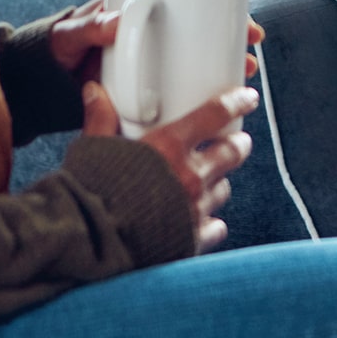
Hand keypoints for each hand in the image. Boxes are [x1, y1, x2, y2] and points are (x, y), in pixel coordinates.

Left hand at [50, 0, 264, 84]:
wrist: (38, 83)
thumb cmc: (56, 50)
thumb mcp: (71, 35)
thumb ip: (90, 26)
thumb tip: (120, 19)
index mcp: (142, 12)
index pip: (196, 6)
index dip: (228, 15)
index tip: (246, 27)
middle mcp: (156, 36)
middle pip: (207, 37)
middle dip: (235, 46)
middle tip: (252, 59)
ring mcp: (154, 63)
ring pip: (201, 64)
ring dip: (225, 73)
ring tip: (242, 83)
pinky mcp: (148, 90)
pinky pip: (183, 90)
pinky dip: (202, 99)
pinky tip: (220, 113)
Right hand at [81, 79, 258, 252]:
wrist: (90, 245)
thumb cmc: (90, 195)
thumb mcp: (93, 150)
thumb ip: (100, 119)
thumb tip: (95, 92)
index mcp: (168, 147)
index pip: (216, 114)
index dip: (236, 103)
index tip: (246, 98)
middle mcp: (189, 176)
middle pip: (232, 152)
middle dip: (238, 144)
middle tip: (237, 140)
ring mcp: (194, 209)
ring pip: (223, 188)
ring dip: (219, 181)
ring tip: (210, 179)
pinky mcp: (193, 239)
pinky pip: (215, 226)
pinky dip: (210, 221)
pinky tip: (200, 218)